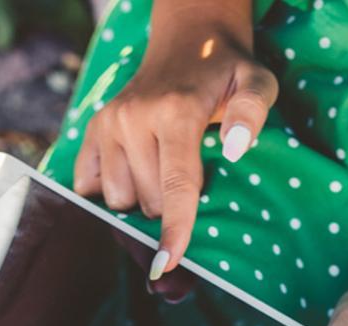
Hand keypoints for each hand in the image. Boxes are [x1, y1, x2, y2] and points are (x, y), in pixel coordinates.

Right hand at [72, 13, 277, 279]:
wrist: (188, 41)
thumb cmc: (227, 71)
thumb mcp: (258, 81)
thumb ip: (254, 111)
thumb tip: (235, 149)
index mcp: (175, 112)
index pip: (175, 185)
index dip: (174, 229)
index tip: (167, 263)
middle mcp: (133, 118)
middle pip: (147, 201)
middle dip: (169, 207)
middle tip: (189, 180)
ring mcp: (107, 124)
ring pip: (118, 199)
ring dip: (141, 199)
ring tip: (163, 172)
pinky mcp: (92, 129)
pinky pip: (89, 186)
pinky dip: (111, 190)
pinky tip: (133, 172)